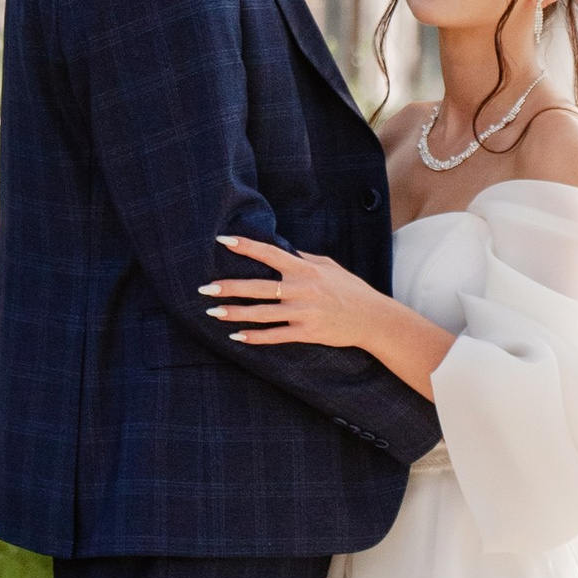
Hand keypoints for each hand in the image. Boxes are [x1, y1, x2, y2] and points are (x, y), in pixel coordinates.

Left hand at [201, 233, 380, 347]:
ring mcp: (303, 313)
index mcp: (305, 269)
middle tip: (204, 288)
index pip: (269, 253)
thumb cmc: (351, 290)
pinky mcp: (307, 333)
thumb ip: (305, 259)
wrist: (373, 319)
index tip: (223, 240)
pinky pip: (275, 336)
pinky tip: (237, 336)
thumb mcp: (330, 267)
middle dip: (229, 287)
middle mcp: (301, 289)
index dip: (245, 246)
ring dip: (234, 313)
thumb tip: (284, 250)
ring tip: (213, 312)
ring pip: (261, 313)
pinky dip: (254, 337)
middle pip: (257, 286)